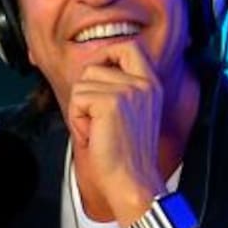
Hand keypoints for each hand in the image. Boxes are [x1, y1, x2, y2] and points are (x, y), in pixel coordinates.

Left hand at [67, 41, 164, 219]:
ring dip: (80, 110)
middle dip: (85, 92)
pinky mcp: (111, 102)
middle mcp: (142, 84)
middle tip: (96, 119)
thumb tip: (90, 71)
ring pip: (81, 85)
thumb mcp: (130, 113)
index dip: (106, 54)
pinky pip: (77, 100)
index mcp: (150, 85)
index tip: (98, 74)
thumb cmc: (126, 154)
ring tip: (98, 130)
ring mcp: (128, 91)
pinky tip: (94, 135)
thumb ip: (118, 88)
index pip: (128, 46)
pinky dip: (78, 120)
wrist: (132, 181)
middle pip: (93, 66)